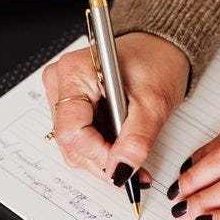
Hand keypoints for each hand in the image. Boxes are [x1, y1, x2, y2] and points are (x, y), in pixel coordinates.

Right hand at [41, 32, 189, 186]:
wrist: (160, 50)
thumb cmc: (156, 63)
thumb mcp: (153, 103)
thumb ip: (136, 140)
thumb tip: (120, 170)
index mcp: (74, 72)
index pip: (71, 130)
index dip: (97, 153)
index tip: (122, 163)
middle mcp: (60, 82)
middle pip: (69, 141)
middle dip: (102, 159)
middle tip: (134, 166)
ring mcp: (62, 94)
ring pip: (73, 145)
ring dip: (103, 157)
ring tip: (130, 153)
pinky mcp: (71, 106)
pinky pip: (79, 139)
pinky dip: (101, 149)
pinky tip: (121, 146)